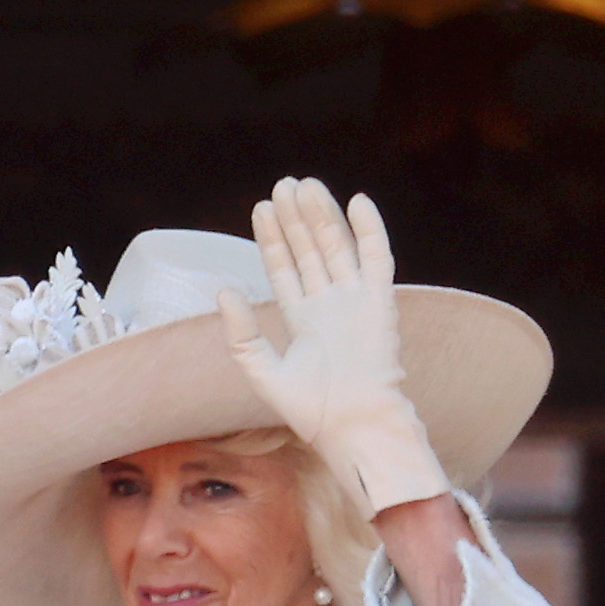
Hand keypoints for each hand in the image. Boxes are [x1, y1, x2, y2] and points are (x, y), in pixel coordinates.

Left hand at [219, 177, 446, 519]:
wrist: (350, 421)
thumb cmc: (309, 407)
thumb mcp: (260, 369)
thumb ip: (240, 334)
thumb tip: (224, 290)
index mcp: (303, 319)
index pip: (285, 268)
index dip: (272, 239)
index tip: (260, 208)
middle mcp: (330, 304)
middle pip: (309, 250)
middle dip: (295, 219)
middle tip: (283, 184)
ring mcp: (356, 300)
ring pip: (336, 247)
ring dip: (322, 216)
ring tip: (304, 186)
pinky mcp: (380, 300)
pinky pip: (377, 257)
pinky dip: (369, 229)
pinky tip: (356, 201)